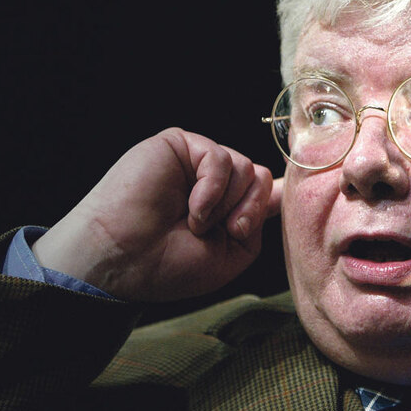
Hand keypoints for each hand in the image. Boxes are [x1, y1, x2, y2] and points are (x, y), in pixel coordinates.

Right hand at [32, 128, 282, 300]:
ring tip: (196, 224)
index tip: (288, 206)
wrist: (123, 261)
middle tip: (226, 232)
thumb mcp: (230, 255)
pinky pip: (220, 158)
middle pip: (261, 178)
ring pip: (246, 167)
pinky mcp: (179, 145)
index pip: (265, 189)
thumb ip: (257, 220)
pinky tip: (192, 210)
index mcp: (225, 205)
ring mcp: (196, 162)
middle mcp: (214, 181)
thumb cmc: (168, 265)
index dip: (275, 197)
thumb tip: (281, 190)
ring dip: (226, 204)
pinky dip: (212, 190)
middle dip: (250, 210)